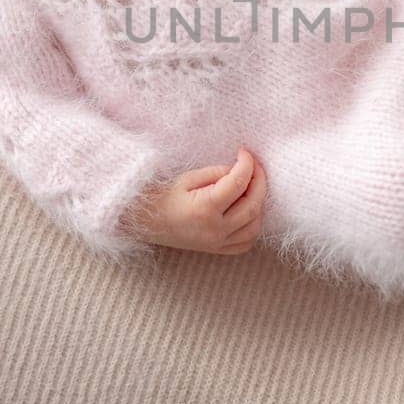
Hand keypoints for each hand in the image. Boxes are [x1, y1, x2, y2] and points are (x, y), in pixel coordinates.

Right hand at [131, 147, 268, 255]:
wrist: (144, 222)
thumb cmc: (163, 196)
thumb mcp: (187, 178)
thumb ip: (216, 173)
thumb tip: (239, 169)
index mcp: (205, 209)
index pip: (238, 183)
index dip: (247, 164)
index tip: (244, 152)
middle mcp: (214, 230)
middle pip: (252, 206)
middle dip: (259, 182)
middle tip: (254, 166)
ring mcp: (217, 244)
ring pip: (254, 226)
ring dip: (259, 204)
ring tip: (251, 187)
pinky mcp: (217, 250)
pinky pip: (246, 242)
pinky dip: (253, 225)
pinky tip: (246, 210)